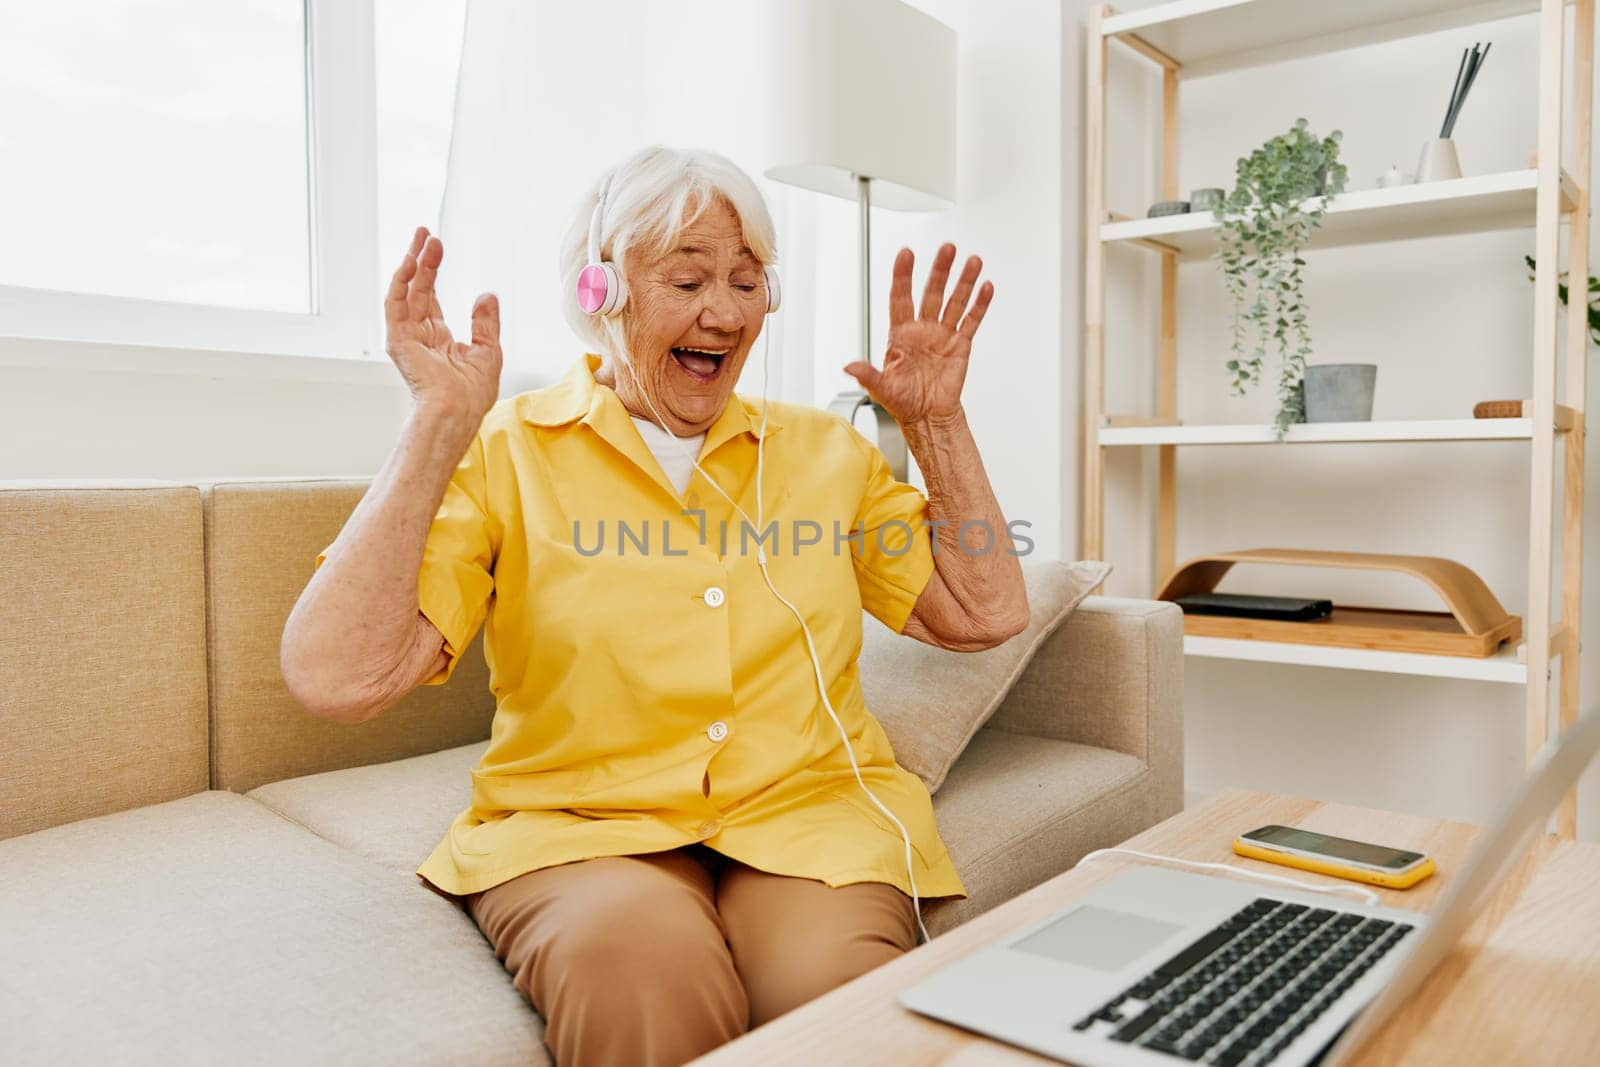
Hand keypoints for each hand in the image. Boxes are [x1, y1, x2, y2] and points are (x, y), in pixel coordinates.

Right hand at [384, 226, 501, 420]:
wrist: (458, 411)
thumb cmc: (472, 394)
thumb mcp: (488, 350)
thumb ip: (485, 322)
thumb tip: (486, 295)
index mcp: (437, 339)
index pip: (429, 297)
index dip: (432, 271)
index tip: (437, 246)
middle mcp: (418, 335)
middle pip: (416, 288)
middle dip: (422, 259)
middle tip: (427, 233)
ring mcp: (406, 337)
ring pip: (405, 290)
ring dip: (413, 262)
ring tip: (423, 238)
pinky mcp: (398, 339)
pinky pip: (395, 304)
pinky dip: (401, 281)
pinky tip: (410, 261)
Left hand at [843, 243, 993, 426]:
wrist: (927, 416)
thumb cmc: (903, 401)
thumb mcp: (880, 389)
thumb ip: (867, 375)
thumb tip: (849, 366)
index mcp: (900, 334)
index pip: (901, 298)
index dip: (903, 276)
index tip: (906, 254)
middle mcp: (922, 329)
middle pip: (931, 292)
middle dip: (939, 270)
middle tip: (947, 249)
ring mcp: (942, 334)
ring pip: (954, 301)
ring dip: (964, 281)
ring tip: (972, 261)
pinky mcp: (960, 345)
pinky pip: (971, 321)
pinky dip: (979, 305)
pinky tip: (985, 288)